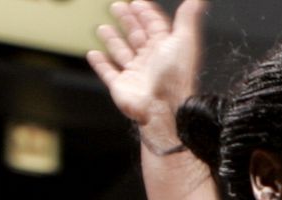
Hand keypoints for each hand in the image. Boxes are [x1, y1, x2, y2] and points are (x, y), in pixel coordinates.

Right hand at [87, 0, 207, 151]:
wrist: (162, 108)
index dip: (147, 14)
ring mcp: (136, 74)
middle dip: (128, 22)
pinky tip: (94, 54)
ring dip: (113, 40)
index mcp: (166, 49)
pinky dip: (100, 64)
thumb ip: (187, 18)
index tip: (137, 3)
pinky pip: (108, 73)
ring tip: (103, 28)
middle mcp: (151, 61)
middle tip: (118, 7)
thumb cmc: (174, 77)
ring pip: (122, 53)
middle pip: (138, 36)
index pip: (155, 27)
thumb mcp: (183, 41)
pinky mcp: (121, 86)